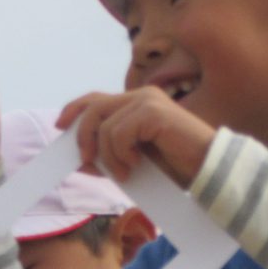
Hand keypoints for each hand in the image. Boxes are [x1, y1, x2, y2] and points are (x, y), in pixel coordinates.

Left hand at [57, 87, 217, 186]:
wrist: (208, 171)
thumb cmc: (174, 166)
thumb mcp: (134, 160)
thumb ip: (111, 154)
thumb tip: (83, 160)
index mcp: (137, 102)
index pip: (96, 98)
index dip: (74, 110)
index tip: (59, 127)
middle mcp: (142, 96)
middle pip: (93, 109)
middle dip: (83, 137)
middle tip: (86, 162)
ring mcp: (148, 101)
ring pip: (104, 126)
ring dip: (108, 156)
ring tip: (125, 172)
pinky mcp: (153, 112)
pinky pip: (118, 133)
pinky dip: (120, 154)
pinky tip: (134, 165)